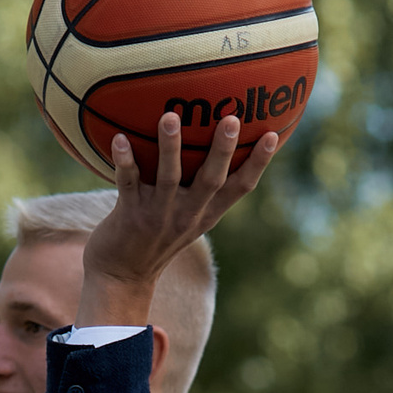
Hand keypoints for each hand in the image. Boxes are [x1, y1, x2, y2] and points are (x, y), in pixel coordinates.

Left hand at [78, 111, 280, 326]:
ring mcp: (159, 215)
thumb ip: (203, 189)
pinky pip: (128, 183)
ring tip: (170, 116)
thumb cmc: (157, 237)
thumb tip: (217, 143)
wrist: (122, 276)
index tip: (273, 135)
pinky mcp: (130, 215)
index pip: (241, 187)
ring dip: (169, 146)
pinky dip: (124, 161)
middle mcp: (187, 214)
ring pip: (168, 177)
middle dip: (222, 150)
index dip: (258, 163)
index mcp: (207, 213)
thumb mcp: (189, 217)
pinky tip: (119, 138)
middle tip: (231, 120)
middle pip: (210, 180)